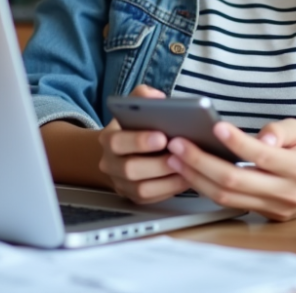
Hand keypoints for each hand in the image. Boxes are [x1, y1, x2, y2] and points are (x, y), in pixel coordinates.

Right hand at [98, 85, 190, 203]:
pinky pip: (152, 198)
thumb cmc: (132, 127)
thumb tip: (156, 97)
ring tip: (187, 167)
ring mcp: (121, 183)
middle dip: (157, 163)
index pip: (118, 142)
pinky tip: (186, 178)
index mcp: (108, 139)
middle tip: (179, 155)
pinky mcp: (134, 197)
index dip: (140, 141)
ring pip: (142, 188)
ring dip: (167, 179)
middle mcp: (110, 164)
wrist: (118, 153)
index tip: (162, 136)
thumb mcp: (132, 107)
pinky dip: (170, 189)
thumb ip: (142, 96)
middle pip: (130, 169)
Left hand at [165, 118, 295, 220]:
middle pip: (236, 181)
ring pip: (227, 197)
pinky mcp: (263, 217)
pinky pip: (229, 204)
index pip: (263, 156)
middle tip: (177, 143)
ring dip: (196, 177)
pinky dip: (205, 187)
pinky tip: (189, 171)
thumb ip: (281, 130)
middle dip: (201, 161)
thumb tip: (262, 138)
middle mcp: (287, 193)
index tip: (214, 126)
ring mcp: (274, 209)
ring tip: (175, 157)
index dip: (237, 142)